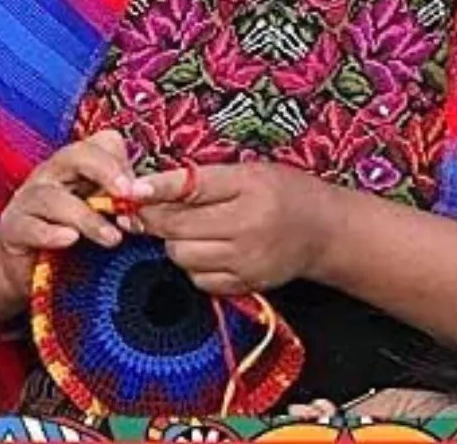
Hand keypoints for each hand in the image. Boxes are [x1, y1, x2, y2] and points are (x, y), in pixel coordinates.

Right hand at [0, 130, 151, 297]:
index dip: (121, 162)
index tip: (141, 192)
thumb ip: (122, 203)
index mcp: (77, 165)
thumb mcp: (101, 214)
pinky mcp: (12, 228)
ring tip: (112, 238)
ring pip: (53, 195)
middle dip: (105, 171)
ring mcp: (28, 199)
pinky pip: (29, 226)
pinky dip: (50, 233)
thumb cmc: (73, 234)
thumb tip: (147, 200)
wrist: (29, 268)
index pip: (101, 143)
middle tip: (128, 195)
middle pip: (76, 155)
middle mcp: (52, 173)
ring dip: (86, 217)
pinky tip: (70, 240)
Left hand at [133, 162, 328, 295]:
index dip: (157, 188)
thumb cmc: (283, 191)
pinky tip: (205, 248)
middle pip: (178, 226)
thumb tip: (150, 188)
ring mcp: (245, 261)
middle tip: (143, 207)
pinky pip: (198, 278)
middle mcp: (247, 226)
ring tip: (184, 226)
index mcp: (248, 187)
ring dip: (173, 241)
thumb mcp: (247, 171)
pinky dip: (192, 264)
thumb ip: (202, 179)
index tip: (131, 188)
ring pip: (181, 255)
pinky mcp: (244, 285)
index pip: (192, 187)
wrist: (324, 231)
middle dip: (154, 217)